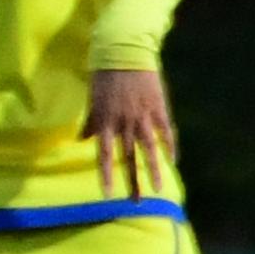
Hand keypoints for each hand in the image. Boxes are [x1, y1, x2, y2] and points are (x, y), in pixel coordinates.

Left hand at [88, 66, 178, 198]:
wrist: (125, 51)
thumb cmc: (105, 75)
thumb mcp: (93, 99)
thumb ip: (91, 122)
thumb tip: (81, 140)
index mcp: (106, 120)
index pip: (104, 154)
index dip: (106, 174)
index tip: (108, 195)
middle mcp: (124, 122)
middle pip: (129, 157)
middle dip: (132, 181)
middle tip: (136, 202)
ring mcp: (143, 116)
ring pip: (149, 148)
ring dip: (153, 170)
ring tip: (158, 188)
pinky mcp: (159, 108)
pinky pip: (166, 131)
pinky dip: (169, 146)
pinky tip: (173, 160)